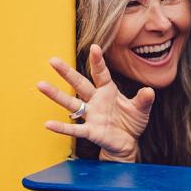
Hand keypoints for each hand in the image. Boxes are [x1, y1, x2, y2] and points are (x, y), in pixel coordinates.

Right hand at [37, 44, 154, 161]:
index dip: (97, 61)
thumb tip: (149, 91)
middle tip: (52, 60)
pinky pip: (74, 129)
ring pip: (71, 103)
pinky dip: (61, 127)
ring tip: (41, 85)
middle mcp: (96, 100)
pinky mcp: (90, 131)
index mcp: (108, 91)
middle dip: (66, 72)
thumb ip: (144, 100)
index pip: (101, 73)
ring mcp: (91, 115)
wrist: (127, 143)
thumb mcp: (141, 109)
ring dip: (56, 95)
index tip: (94, 47)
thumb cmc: (131, 122)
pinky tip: (48, 124)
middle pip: (79, 84)